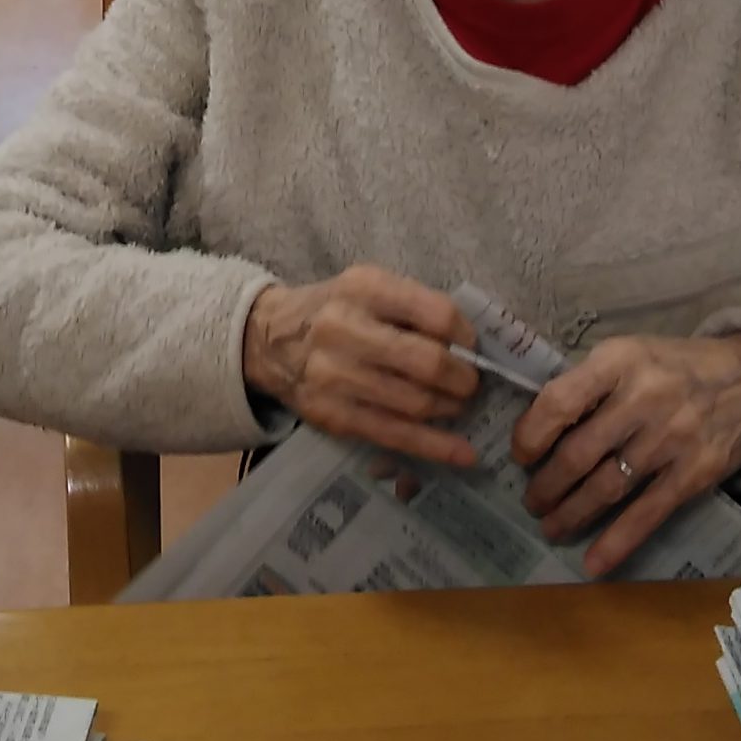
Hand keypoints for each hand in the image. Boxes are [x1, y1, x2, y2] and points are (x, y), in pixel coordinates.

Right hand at [242, 268, 478, 468]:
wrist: (267, 340)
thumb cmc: (334, 310)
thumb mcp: (368, 287)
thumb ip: (414, 308)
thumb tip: (471, 347)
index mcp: (363, 288)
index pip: (435, 313)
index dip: (465, 335)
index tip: (473, 347)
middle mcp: (344, 329)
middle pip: (427, 363)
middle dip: (463, 379)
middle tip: (471, 384)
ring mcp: (333, 376)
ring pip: (414, 403)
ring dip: (449, 408)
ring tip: (455, 405)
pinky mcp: (330, 415)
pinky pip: (393, 435)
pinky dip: (435, 447)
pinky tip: (463, 453)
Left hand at [510, 333, 740, 578]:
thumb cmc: (676, 366)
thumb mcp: (630, 353)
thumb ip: (590, 384)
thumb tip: (539, 427)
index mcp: (619, 362)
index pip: (560, 402)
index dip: (532, 434)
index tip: (522, 455)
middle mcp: (644, 399)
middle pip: (579, 453)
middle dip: (547, 485)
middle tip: (533, 500)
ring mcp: (671, 439)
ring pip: (607, 487)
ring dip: (571, 514)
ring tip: (552, 526)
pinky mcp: (695, 473)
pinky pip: (648, 514)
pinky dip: (617, 543)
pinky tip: (593, 564)